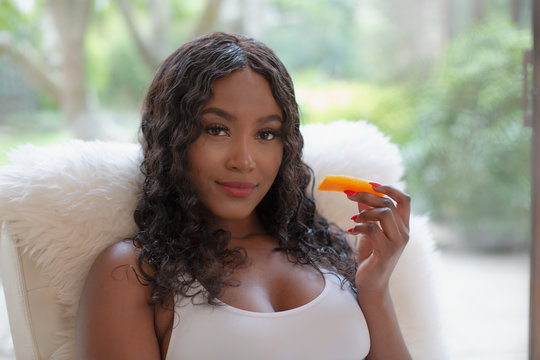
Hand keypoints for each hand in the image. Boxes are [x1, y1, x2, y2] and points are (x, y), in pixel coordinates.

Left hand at [345, 184, 410, 299]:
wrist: (371, 284)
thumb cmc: (370, 257)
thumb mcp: (369, 232)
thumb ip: (367, 213)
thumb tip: (358, 193)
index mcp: (403, 227)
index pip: (405, 200)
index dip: (390, 188)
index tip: (371, 184)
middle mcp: (404, 233)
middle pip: (389, 203)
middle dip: (367, 196)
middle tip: (350, 195)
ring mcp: (397, 243)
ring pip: (384, 214)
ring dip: (364, 212)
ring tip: (353, 219)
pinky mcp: (386, 252)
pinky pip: (373, 230)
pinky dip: (359, 227)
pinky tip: (351, 231)